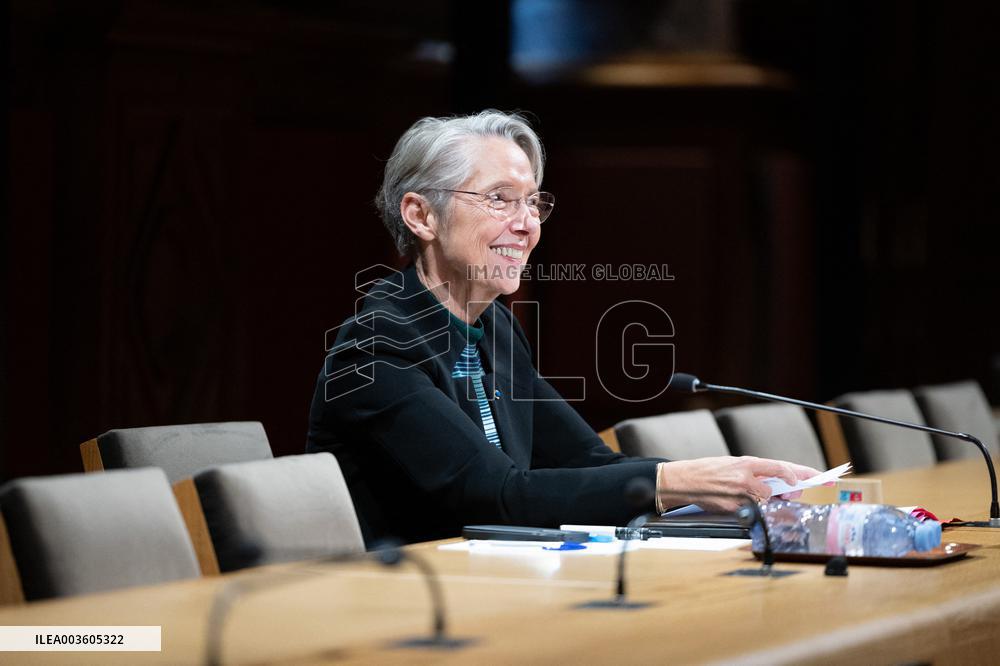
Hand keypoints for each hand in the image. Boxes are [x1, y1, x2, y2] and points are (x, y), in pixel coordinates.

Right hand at [656, 456, 822, 512]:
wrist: (684, 480)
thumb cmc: (707, 470)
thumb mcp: (732, 464)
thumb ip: (754, 473)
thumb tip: (775, 484)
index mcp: (746, 463)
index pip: (779, 467)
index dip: (797, 473)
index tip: (807, 479)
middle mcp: (745, 478)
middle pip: (773, 490)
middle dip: (781, 492)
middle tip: (790, 492)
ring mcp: (739, 495)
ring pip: (762, 501)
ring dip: (760, 500)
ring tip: (745, 493)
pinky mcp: (733, 508)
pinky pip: (749, 510)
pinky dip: (746, 508)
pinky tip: (734, 501)